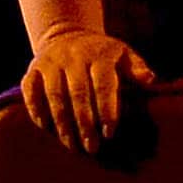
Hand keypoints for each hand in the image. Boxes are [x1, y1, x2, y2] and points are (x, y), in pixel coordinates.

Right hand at [17, 27, 151, 153]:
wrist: (67, 34)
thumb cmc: (102, 53)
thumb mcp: (123, 54)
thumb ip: (137, 68)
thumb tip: (151, 80)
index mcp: (100, 54)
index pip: (104, 85)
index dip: (107, 110)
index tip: (110, 133)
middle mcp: (74, 56)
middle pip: (79, 94)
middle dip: (85, 123)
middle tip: (91, 147)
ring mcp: (52, 62)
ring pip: (55, 95)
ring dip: (62, 123)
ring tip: (71, 145)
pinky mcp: (33, 69)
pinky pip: (31, 91)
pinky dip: (36, 109)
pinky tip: (46, 127)